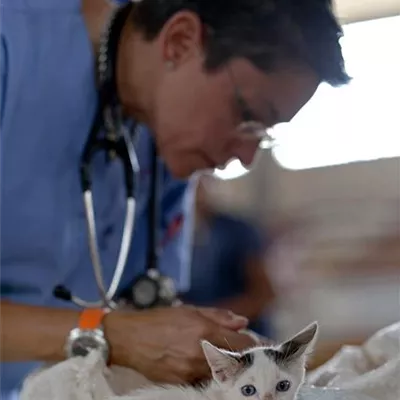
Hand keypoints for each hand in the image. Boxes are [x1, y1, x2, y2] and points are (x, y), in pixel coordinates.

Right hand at [105, 306, 255, 383]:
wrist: (128, 339)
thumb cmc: (158, 321)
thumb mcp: (189, 310)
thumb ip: (218, 316)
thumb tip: (242, 322)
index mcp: (204, 331)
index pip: (243, 344)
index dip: (257, 345)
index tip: (266, 347)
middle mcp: (201, 354)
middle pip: (236, 362)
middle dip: (244, 358)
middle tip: (247, 354)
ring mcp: (191, 372)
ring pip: (221, 373)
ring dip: (228, 367)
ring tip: (222, 358)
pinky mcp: (181, 384)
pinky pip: (204, 380)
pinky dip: (210, 374)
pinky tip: (205, 366)